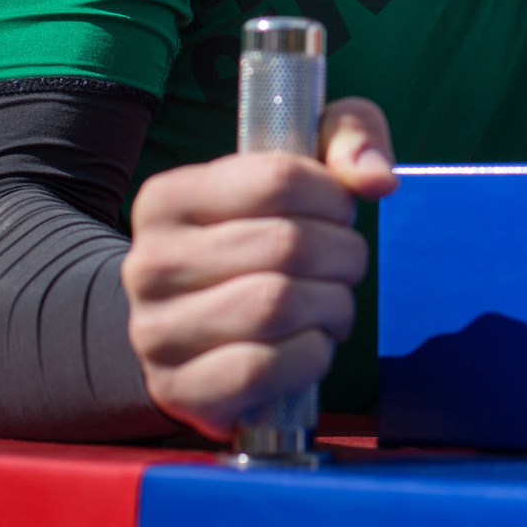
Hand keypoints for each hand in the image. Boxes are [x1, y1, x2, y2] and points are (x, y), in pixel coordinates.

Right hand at [122, 97, 399, 440]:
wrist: (201, 333)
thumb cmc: (261, 239)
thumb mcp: (302, 167)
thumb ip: (348, 137)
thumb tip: (377, 178)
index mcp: (168, 199)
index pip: (278, 178)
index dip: (332, 197)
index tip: (337, 213)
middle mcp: (149, 263)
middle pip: (286, 245)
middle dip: (343, 255)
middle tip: (344, 265)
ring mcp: (155, 332)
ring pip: (276, 305)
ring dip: (332, 305)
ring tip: (331, 304)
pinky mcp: (179, 389)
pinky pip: (264, 368)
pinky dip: (311, 355)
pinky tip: (309, 343)